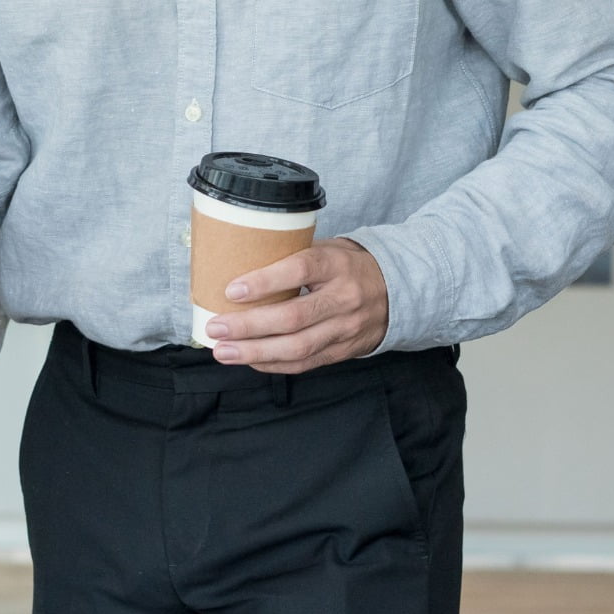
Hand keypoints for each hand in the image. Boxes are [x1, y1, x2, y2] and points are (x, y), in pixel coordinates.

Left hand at [203, 237, 388, 373]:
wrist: (398, 290)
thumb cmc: (348, 265)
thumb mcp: (326, 248)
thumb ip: (290, 256)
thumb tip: (238, 262)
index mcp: (336, 264)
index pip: (299, 270)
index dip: (264, 282)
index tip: (232, 290)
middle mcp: (344, 298)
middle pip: (293, 317)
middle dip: (249, 326)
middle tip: (216, 327)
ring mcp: (346, 328)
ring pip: (297, 347)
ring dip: (255, 352)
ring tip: (223, 351)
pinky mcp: (343, 350)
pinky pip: (305, 363)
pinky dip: (273, 364)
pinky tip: (249, 360)